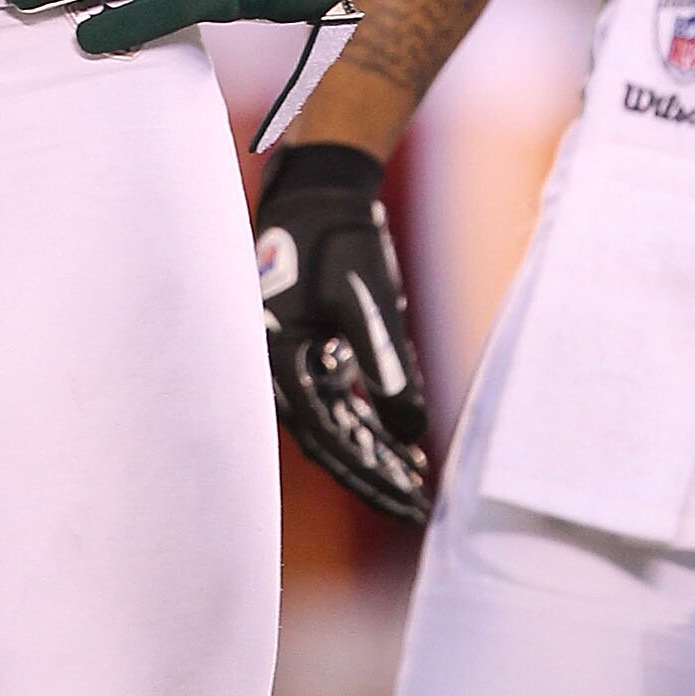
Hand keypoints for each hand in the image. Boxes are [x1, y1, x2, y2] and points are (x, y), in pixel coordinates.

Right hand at [254, 141, 430, 525]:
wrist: (321, 191)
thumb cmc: (338, 241)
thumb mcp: (367, 303)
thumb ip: (387, 368)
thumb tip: (410, 433)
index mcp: (278, 359)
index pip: (325, 438)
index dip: (368, 474)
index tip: (407, 500)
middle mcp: (277, 366)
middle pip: (328, 438)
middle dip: (373, 472)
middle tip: (417, 504)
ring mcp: (293, 356)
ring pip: (335, 421)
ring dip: (373, 450)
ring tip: (416, 479)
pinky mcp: (310, 344)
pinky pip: (337, 396)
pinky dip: (368, 419)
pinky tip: (402, 439)